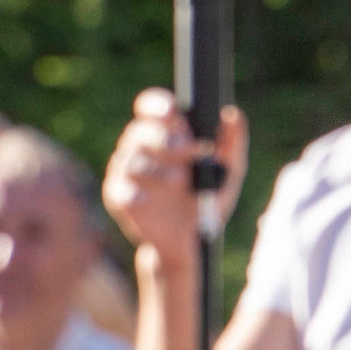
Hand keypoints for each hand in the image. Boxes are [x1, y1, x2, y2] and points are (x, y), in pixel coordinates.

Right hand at [103, 89, 249, 272]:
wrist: (190, 243)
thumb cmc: (206, 201)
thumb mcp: (227, 174)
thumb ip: (233, 144)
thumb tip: (231, 114)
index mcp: (163, 132)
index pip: (152, 107)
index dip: (159, 105)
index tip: (173, 111)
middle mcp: (139, 147)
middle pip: (141, 131)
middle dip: (167, 138)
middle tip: (191, 150)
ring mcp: (126, 171)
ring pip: (134, 160)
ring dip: (159, 169)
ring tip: (179, 182)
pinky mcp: (118, 197)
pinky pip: (121, 189)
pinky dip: (135, 194)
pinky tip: (147, 200)